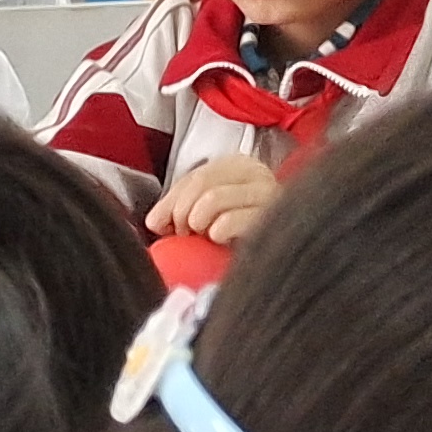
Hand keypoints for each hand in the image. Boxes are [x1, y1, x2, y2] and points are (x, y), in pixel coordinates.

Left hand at [152, 156, 282, 243]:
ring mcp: (268, 197)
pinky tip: (221, 241)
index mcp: (241, 168)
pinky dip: (216, 234)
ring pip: (211, 199)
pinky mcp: (270, 221)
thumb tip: (154, 220)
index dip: (172, 201)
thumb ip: (179, 208)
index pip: (196, 175)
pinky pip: (227, 222)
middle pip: (201, 184)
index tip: (161, 224)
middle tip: (185, 234)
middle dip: (182, 213)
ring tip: (206, 237)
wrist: (276, 264)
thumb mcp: (207, 214)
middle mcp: (258, 176)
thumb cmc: (241, 239)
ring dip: (198, 224)